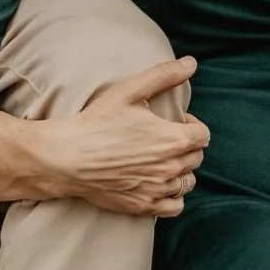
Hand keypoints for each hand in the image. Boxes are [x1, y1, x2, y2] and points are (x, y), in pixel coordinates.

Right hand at [37, 59, 209, 216]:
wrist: (66, 157)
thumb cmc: (96, 121)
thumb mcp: (129, 90)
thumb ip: (164, 75)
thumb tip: (191, 63)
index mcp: (173, 139)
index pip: (203, 135)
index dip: (192, 125)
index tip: (176, 121)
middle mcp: (171, 167)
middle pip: (196, 157)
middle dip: (186, 145)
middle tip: (164, 138)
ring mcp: (158, 189)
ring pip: (187, 182)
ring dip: (181, 170)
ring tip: (162, 160)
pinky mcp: (144, 206)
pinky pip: (175, 206)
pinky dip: (173, 196)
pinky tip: (158, 183)